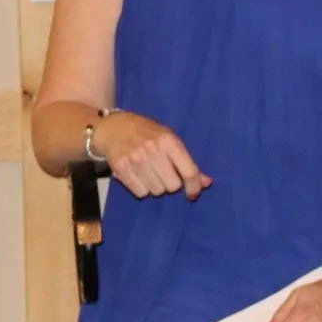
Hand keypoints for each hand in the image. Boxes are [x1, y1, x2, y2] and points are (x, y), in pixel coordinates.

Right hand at [93, 112, 210, 199]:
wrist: (114, 128)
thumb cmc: (148, 134)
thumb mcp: (170, 140)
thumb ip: (188, 162)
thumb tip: (207, 183)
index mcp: (169, 141)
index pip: (189, 171)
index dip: (194, 186)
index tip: (193, 193)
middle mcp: (153, 150)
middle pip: (173, 186)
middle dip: (171, 183)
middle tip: (164, 173)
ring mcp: (136, 160)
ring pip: (157, 191)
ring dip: (156, 186)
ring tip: (149, 172)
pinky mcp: (121, 169)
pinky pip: (141, 193)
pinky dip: (142, 188)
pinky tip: (138, 175)